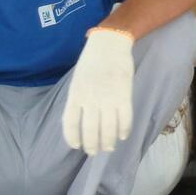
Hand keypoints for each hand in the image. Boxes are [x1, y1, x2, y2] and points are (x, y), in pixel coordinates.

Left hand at [62, 27, 134, 155]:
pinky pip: (125, 119)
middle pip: (90, 131)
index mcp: (76, 94)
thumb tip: (80, 120)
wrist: (110, 43)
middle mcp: (90, 99)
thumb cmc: (91, 61)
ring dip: (109, 142)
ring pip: (108, 129)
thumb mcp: (77, 79)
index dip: (72, 138)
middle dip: (92, 146)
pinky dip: (124, 130)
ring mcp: (108, 98)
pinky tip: (123, 135)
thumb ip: (78, 99)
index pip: (70, 123)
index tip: (76, 146)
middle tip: (95, 151)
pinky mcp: (124, 94)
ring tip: (109, 147)